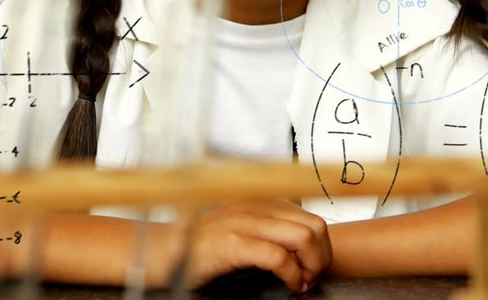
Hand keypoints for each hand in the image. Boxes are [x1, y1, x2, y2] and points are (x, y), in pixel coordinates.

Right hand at [166, 199, 332, 291]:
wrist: (165, 251)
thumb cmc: (203, 245)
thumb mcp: (242, 228)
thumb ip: (269, 229)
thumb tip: (304, 247)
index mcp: (262, 202)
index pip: (312, 219)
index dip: (322, 247)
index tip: (314, 266)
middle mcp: (257, 207)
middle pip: (315, 226)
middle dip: (321, 256)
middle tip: (311, 276)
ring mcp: (244, 223)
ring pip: (303, 238)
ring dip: (310, 266)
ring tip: (301, 281)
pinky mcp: (233, 243)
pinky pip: (278, 257)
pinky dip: (292, 275)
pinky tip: (288, 284)